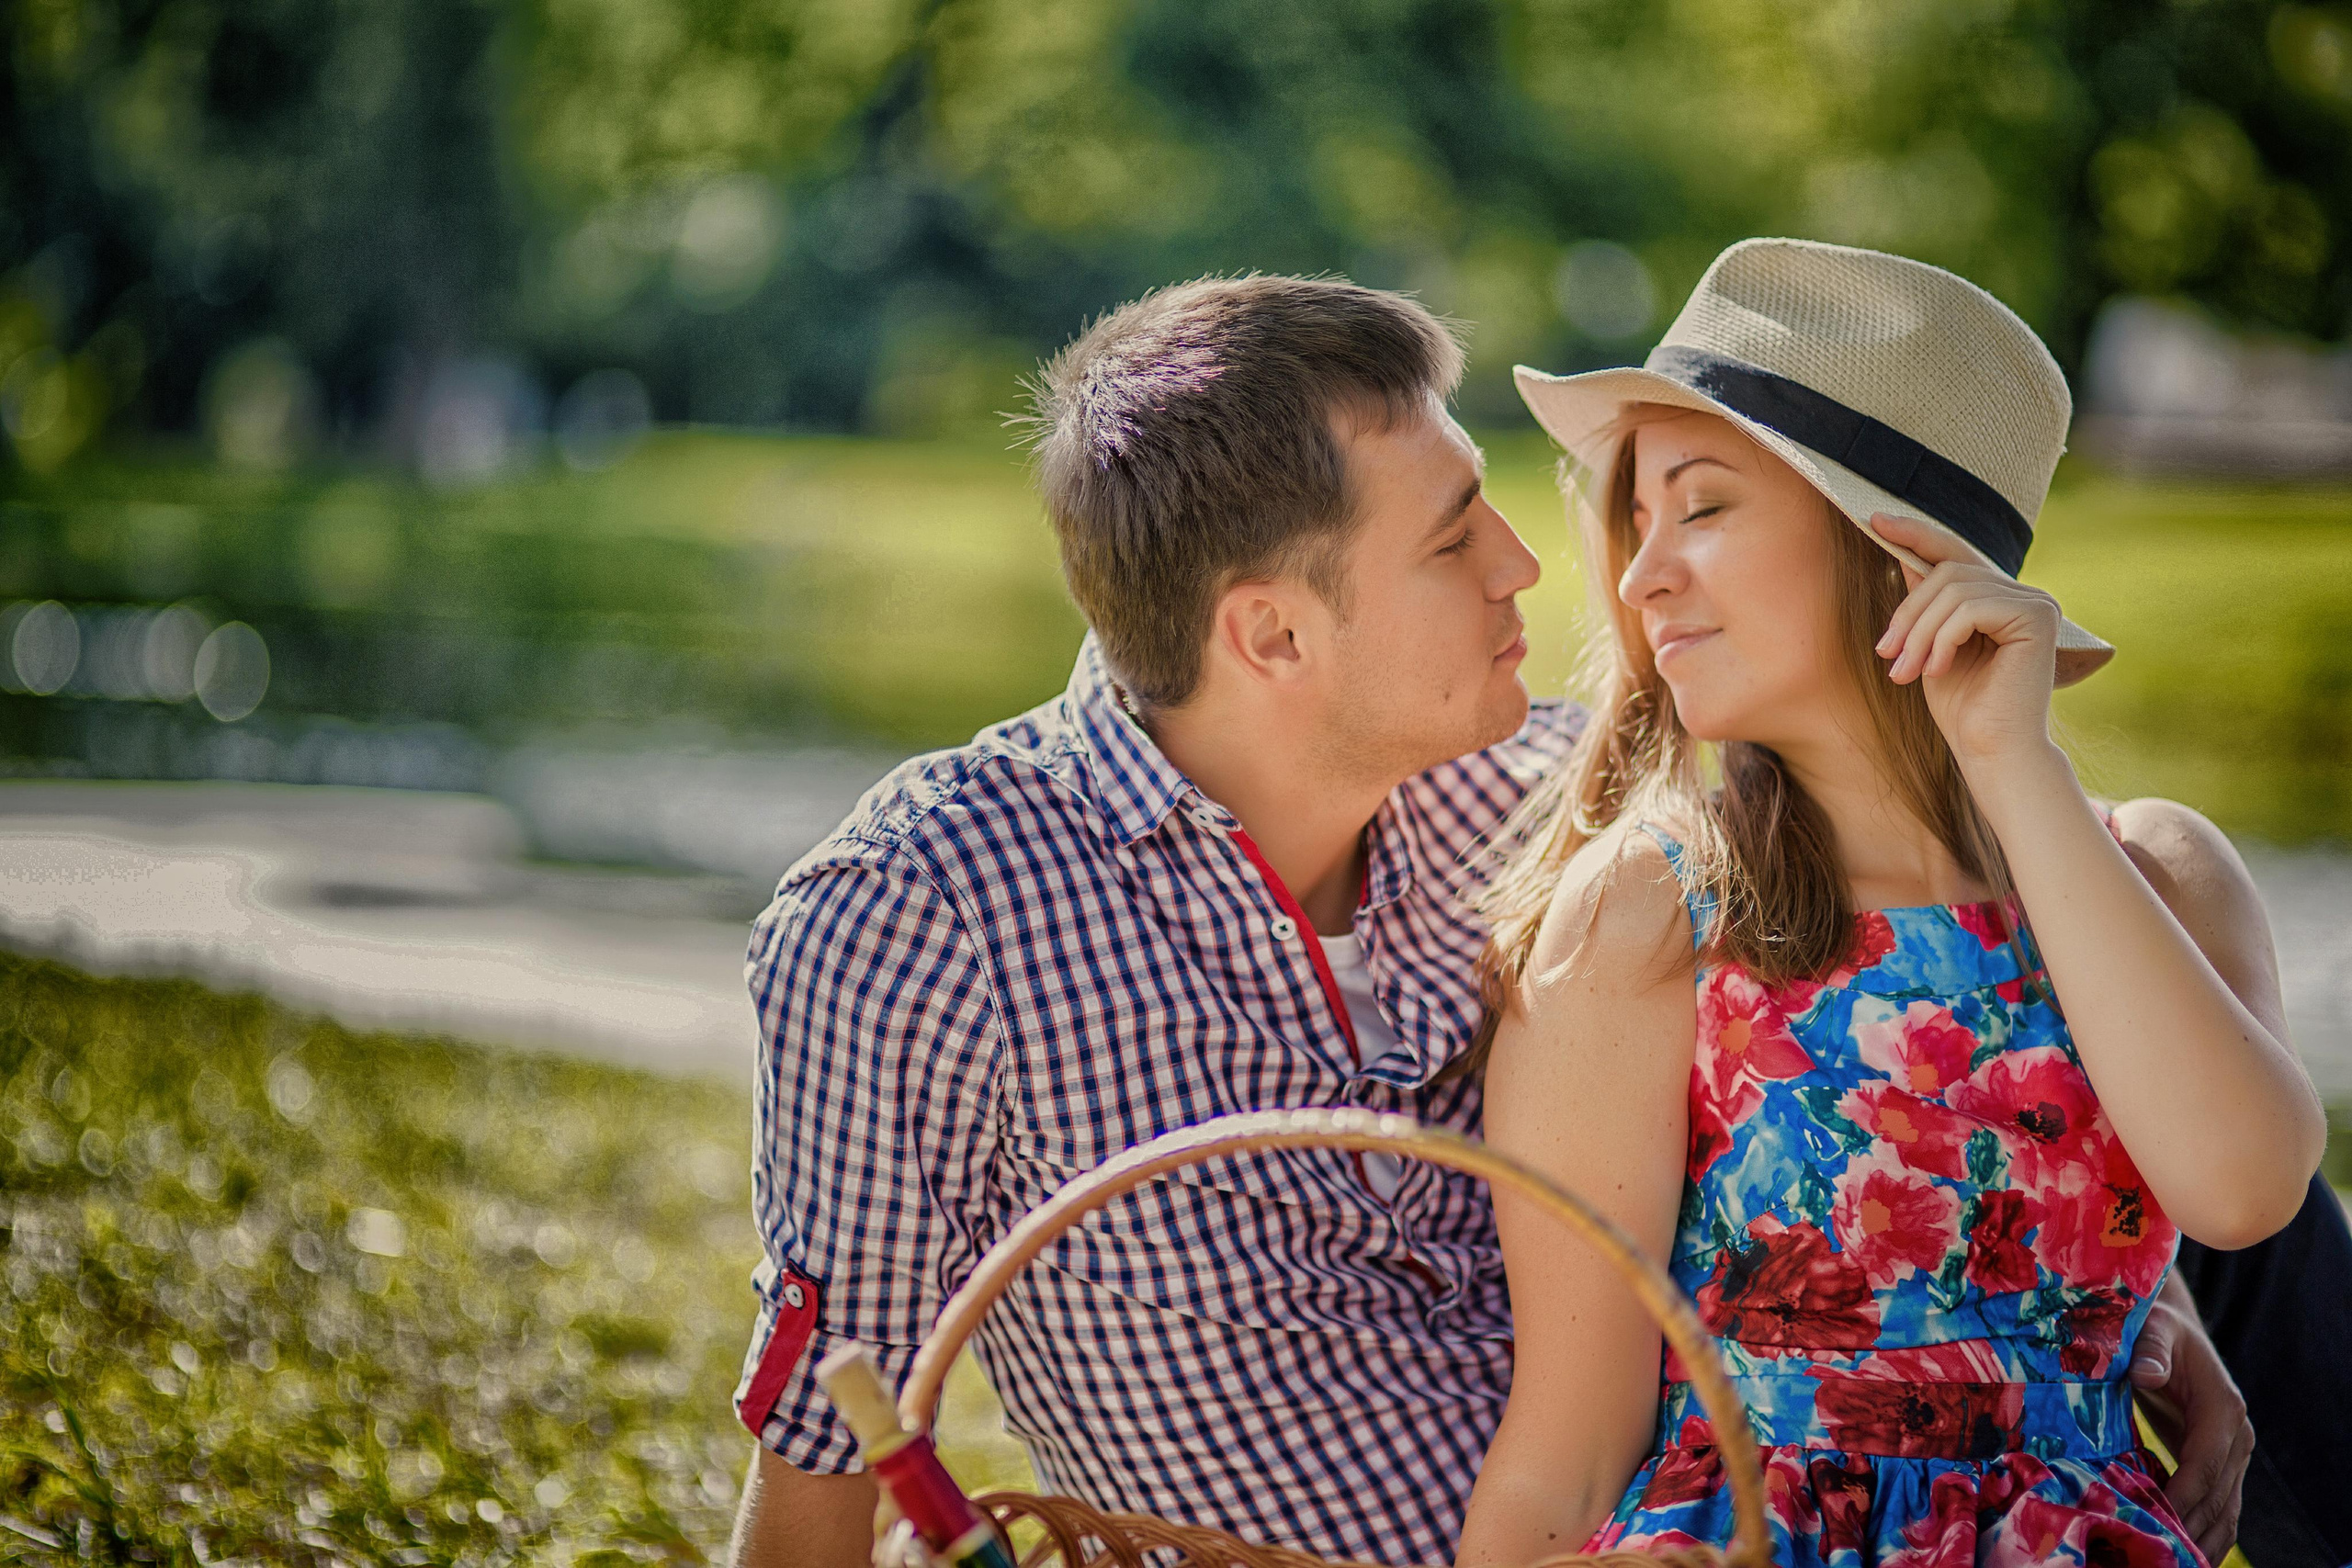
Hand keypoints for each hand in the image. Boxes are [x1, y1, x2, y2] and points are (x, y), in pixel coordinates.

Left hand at [1869, 513, 2061, 774]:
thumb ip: (1927, 604)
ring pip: (1954, 591)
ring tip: (1906, 672)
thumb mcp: (1931, 647)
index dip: (1915, 534)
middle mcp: (2024, 594)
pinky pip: (1971, 608)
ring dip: (1919, 633)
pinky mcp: (2038, 617)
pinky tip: (1938, 670)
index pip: (1953, 553)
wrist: (1993, 752)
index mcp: (2000, 598)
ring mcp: (2036, 603)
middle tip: (1886, 655)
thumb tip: (1906, 557)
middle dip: (1908, 613)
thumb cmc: (1962, 709)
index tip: (1874, 519)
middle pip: (1947, 572)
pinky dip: (1943, 638)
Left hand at [2130, 1277, 2250, 1563]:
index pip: (2205, 1464)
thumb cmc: (2154, 1328)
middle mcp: (2237, 1436)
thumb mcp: (2151, 1329)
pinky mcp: (2220, 1463)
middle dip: (2190, 1528)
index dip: (2182, 1495)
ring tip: (2174, 1563)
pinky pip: (2219, 1505)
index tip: (2157, 1520)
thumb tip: (2149, 1374)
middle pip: (2217, 1496)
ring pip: (2225, 1510)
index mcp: (2222, 1408)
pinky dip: (2205, 1532)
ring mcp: (2233, 1453)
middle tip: (2160, 1553)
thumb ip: (2150, 1350)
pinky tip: (2185, 1553)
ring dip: (2203, 1540)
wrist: (2171, 1331)